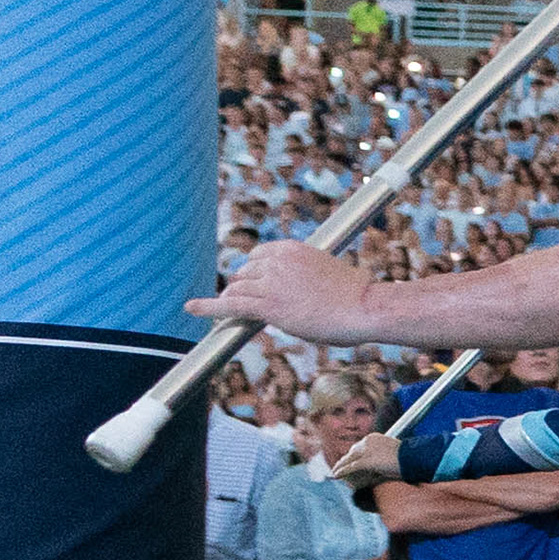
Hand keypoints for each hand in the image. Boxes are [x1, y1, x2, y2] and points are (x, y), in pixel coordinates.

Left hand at [191, 240, 380, 345]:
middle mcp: (276, 261)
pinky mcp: (267, 305)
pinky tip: (192, 308)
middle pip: (245, 273)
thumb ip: (309, 273)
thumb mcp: (330, 271)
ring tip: (225, 311)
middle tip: (249, 303)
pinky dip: (208, 307)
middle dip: (246, 287)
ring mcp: (270, 283)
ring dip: (234, 300)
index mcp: (291, 248)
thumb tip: (310, 287)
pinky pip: (230, 305)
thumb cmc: (357, 293)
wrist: (366, 306)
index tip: (256, 283)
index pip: (258, 256)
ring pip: (237, 289)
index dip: (255, 273)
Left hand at [333, 431, 403, 485]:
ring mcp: (366, 450)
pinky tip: (336, 476)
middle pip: (352, 452)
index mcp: (374, 437)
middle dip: (345, 460)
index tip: (350, 459)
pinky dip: (342, 471)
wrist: (413, 458)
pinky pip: (350, 467)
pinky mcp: (366, 461)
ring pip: (349, 459)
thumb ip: (383, 456)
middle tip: (340, 466)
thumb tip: (379, 467)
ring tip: (335, 473)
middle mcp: (368, 441)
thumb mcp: (393, 454)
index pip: (359, 446)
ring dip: (340, 466)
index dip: (353, 454)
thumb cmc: (409, 458)